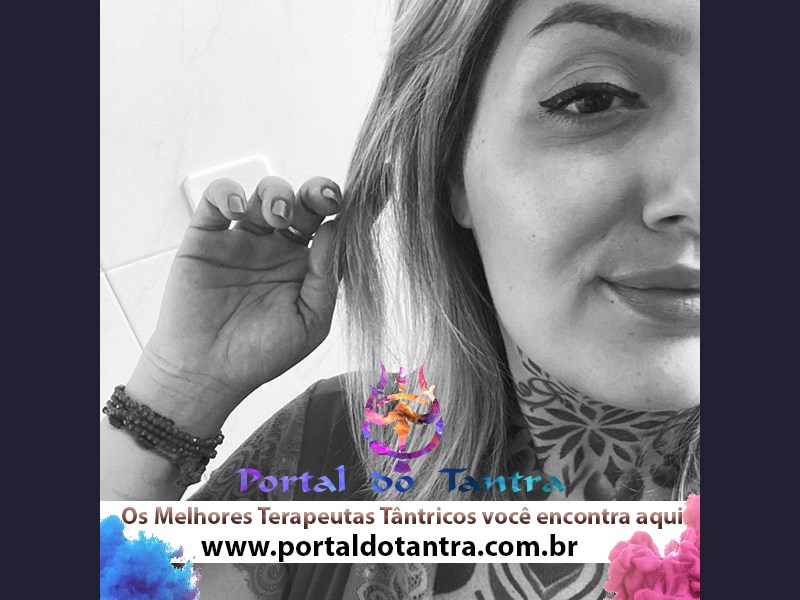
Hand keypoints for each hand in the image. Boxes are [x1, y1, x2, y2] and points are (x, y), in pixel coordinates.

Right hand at [129, 175, 342, 429]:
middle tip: (321, 201)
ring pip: (263, 194)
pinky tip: (237, 209)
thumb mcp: (310, 321)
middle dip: (315, 193)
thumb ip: (326, 276)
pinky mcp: (205, 237)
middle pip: (301, 203)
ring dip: (275, 194)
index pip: (329, 226)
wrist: (206, 375)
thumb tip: (336, 228)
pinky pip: (217, 199)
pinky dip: (227, 193)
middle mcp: (276, 248)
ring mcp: (242, 239)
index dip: (340, 209)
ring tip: (276, 216)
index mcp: (304, 265)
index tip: (348, 203)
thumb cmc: (261, 355)